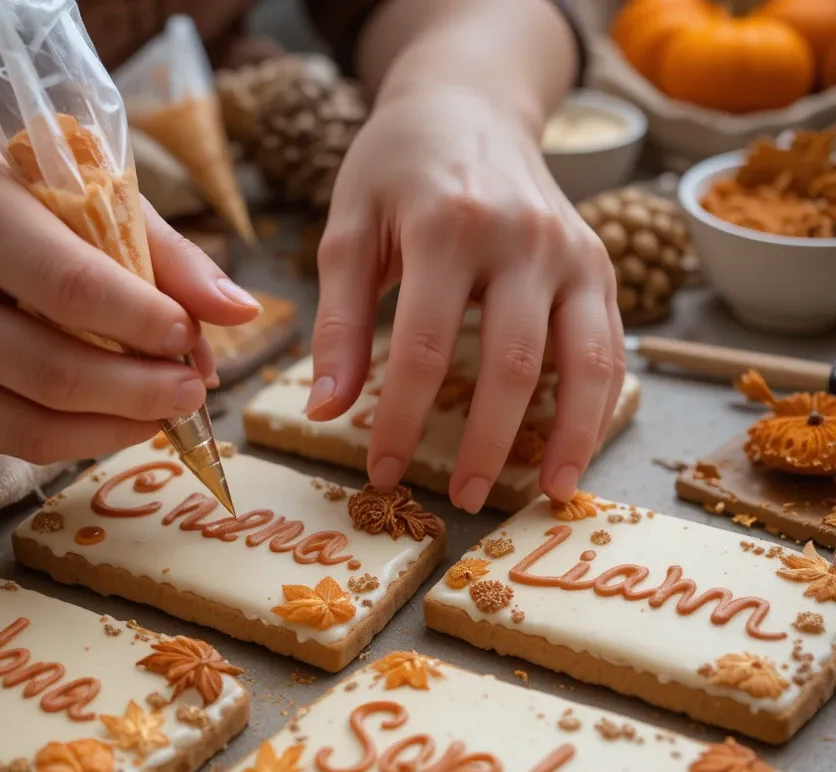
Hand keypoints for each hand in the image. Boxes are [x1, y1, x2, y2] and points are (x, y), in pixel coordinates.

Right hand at [0, 136, 260, 462]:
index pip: (75, 289)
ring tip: (167, 409)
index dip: (148, 324)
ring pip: (38, 427)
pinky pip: (13, 445)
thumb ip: (158, 246)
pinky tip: (115, 420)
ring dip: (122, 428)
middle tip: (195, 389)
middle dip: (146, 392)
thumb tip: (242, 310)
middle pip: (60, 373)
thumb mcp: (57, 186)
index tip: (193, 336)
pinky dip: (81, 441)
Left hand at [306, 85, 624, 511]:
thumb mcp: (348, 229)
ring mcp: (572, 251)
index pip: (423, 349)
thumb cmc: (396, 169)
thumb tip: (327, 411)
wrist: (467, 106)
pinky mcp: (598, 264)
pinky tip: (575, 447)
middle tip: (463, 499)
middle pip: (512, 364)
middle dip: (486, 443)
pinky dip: (598, 402)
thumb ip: (339, 321)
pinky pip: (610, 344)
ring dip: (570, 435)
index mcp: (449, 226)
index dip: (402, 422)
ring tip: (547, 493)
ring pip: (586, 359)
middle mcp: (523, 239)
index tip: (383, 473)